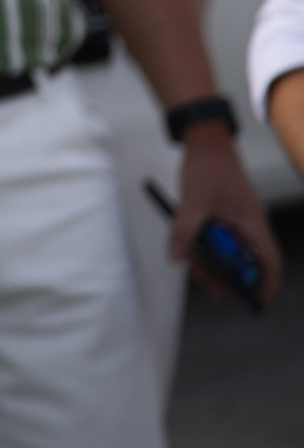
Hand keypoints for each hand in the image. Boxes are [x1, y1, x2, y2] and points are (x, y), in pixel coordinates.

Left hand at [171, 125, 284, 306]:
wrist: (204, 143)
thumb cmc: (208, 168)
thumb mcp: (194, 201)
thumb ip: (185, 231)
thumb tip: (176, 258)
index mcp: (253, 226)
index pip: (270, 264)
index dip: (266, 286)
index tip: (255, 304)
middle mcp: (248, 229)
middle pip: (248, 266)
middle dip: (231, 281)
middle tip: (209, 287)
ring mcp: (236, 226)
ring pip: (231, 257)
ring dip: (215, 267)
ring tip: (193, 266)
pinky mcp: (222, 221)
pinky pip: (218, 244)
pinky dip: (207, 252)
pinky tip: (190, 252)